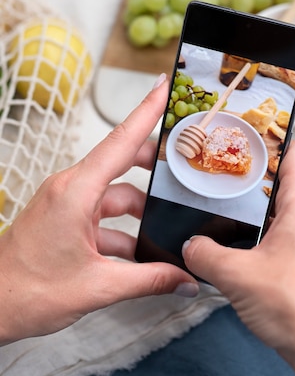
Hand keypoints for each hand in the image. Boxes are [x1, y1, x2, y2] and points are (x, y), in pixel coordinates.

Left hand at [0, 75, 198, 345]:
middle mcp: (70, 190)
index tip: (164, 84)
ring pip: (116, 197)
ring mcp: (66, 205)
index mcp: (75, 192)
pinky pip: (103, 217)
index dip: (146, 110)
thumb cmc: (27, 291)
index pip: (121, 142)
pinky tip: (143, 256)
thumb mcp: (98, 287)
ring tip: (169, 233)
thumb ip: (150, 280)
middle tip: (184, 172)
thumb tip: (185, 281)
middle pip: (122, 165)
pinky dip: (124, 233)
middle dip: (154, 172)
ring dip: (141, 215)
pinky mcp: (64, 221)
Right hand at [183, 142, 294, 375]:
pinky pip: (279, 231)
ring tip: (216, 202)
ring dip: (250, 205)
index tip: (230, 133)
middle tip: (213, 168)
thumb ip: (205, 255)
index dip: (260, 136)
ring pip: (277, 206)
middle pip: (279, 175)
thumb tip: (190, 247)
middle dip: (246, 172)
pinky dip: (257, 230)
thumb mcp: (238, 275)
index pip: (289, 147)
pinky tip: (232, 242)